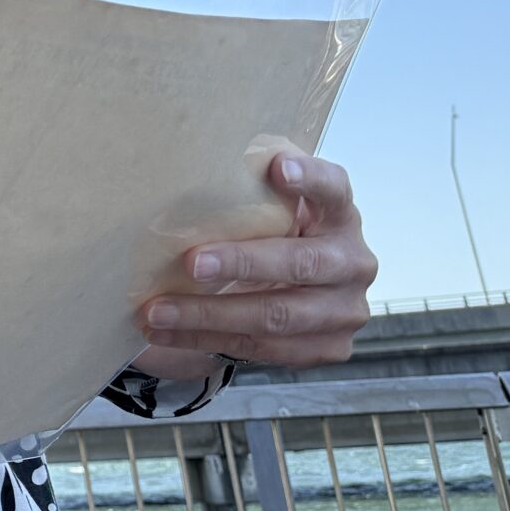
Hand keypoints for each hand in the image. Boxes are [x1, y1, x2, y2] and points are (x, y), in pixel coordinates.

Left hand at [139, 151, 377, 365]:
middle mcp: (353, 261)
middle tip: (191, 262)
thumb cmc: (271, 231)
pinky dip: (206, 340)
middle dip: (241, 263)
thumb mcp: (270, 205)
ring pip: (275, 316)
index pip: (334, 189)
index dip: (310, 178)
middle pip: (300, 263)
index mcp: (340, 214)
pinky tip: (165, 331)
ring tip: (156, 309)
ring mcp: (345, 309)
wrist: (299, 288)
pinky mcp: (328, 347)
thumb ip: (249, 188)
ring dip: (208, 314)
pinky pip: (261, 348)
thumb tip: (190, 162)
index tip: (278, 168)